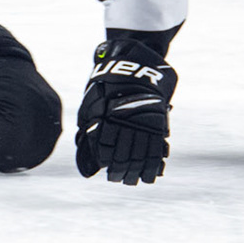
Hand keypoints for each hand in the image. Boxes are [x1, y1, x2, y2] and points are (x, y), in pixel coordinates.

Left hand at [74, 38, 177, 185]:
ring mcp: (142, 119)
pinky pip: (157, 145)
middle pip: (124, 154)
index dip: (108, 165)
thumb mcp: (91, 104)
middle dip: (122, 171)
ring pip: (141, 153)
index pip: (106, 149)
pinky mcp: (157, 118)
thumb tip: (85, 159)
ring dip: (138, 169)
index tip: (109, 175)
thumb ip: (88, 131)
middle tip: (121, 180)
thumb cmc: (107, 85)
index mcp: (104, 116)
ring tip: (135, 180)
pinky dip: (156, 162)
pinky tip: (154, 172)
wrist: (132, 62)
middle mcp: (123, 119)